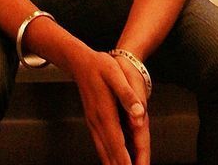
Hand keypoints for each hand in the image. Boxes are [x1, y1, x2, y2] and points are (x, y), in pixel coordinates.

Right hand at [69, 48, 149, 164]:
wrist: (79, 62)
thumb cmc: (99, 66)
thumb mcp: (115, 73)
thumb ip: (127, 94)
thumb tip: (138, 112)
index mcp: (105, 113)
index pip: (117, 145)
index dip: (125, 162)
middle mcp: (97, 123)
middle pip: (110, 154)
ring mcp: (94, 124)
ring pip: (104, 153)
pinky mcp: (93, 123)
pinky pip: (101, 146)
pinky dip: (108, 158)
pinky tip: (112, 162)